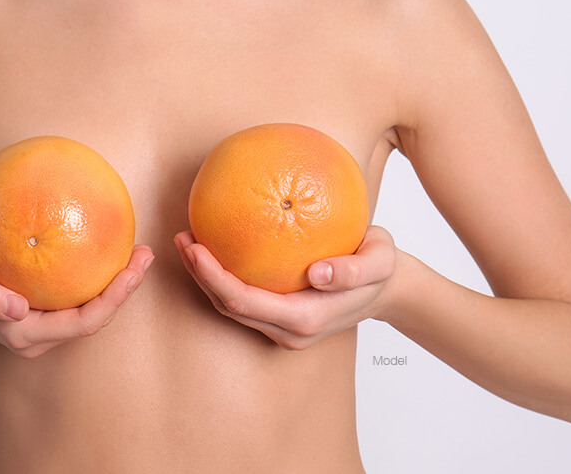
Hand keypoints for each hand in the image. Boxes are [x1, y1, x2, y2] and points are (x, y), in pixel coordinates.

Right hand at [0, 234, 152, 357]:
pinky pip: (79, 296)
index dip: (113, 300)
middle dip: (125, 290)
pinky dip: (100, 276)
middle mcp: (38, 335)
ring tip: (140, 250)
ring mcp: (42, 325)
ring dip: (118, 284)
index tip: (132, 269)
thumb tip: (16, 309)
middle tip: (146, 253)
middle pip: (94, 319)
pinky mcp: (44, 309)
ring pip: (90, 310)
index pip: (82, 323)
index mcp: (23, 334)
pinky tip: (112, 246)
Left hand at [174, 226, 396, 349]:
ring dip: (205, 278)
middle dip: (199, 276)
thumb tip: (319, 274)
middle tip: (182, 238)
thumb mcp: (381, 261)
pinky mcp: (280, 318)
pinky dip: (222, 277)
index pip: (245, 302)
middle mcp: (289, 331)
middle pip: (229, 308)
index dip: (214, 278)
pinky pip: (243, 300)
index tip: (196, 246)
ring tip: (188, 241)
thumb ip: (356, 270)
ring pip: (231, 308)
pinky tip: (213, 246)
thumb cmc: (383, 268)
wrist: (388, 288)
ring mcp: (282, 329)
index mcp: (305, 319)